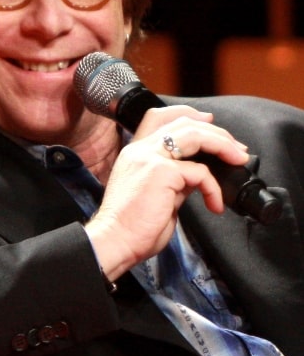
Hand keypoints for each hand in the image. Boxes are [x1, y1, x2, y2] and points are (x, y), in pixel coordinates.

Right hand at [86, 106, 248, 280]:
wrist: (115, 241)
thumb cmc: (132, 227)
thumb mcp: (155, 195)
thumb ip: (174, 179)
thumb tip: (197, 176)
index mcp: (135, 153)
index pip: (158, 117)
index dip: (186, 114)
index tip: (209, 122)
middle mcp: (140, 150)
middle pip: (183, 122)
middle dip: (216, 132)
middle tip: (237, 149)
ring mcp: (150, 157)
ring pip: (194, 134)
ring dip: (222, 144)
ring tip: (238, 159)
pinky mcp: (161, 172)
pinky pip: (200, 172)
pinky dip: (214, 188)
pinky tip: (215, 205)